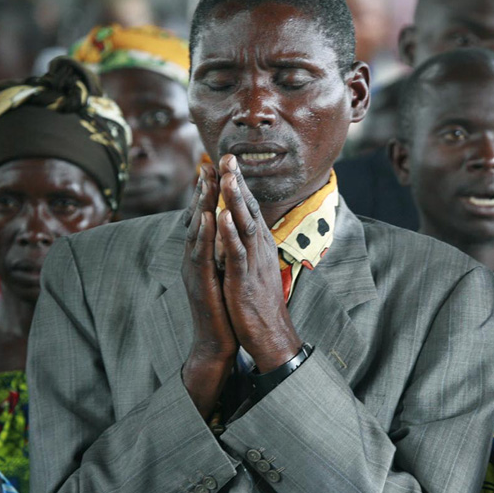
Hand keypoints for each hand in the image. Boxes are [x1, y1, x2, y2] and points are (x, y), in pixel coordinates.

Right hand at [181, 159, 237, 415]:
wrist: (217, 342)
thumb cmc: (223, 307)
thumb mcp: (224, 273)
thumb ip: (222, 252)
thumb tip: (229, 232)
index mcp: (204, 254)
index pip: (206, 217)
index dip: (209, 192)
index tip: (215, 166)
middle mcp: (196, 258)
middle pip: (198, 217)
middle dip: (203, 190)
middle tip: (208, 161)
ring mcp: (196, 270)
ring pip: (197, 231)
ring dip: (201, 205)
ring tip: (207, 180)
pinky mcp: (201, 284)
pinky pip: (202, 255)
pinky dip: (204, 234)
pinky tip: (207, 217)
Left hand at [215, 155, 302, 370]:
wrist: (271, 335)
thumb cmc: (260, 304)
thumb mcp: (255, 269)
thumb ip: (249, 249)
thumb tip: (242, 232)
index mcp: (259, 247)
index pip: (250, 209)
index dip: (239, 185)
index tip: (228, 163)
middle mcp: (260, 249)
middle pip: (249, 209)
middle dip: (237, 183)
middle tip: (227, 157)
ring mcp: (254, 263)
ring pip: (244, 225)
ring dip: (235, 200)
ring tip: (225, 177)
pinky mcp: (245, 279)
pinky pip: (237, 252)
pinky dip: (230, 233)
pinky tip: (222, 216)